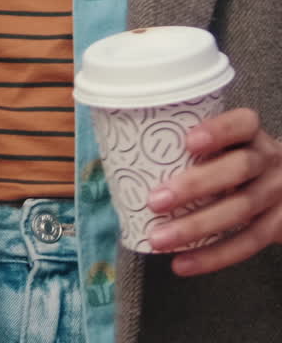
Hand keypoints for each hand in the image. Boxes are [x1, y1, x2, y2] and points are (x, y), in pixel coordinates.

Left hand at [146, 108, 281, 274]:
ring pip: (241, 210)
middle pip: (239, 168)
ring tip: (159, 238)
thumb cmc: (237, 160)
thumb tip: (120, 150)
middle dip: (196, 185)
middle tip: (154, 201)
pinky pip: (247, 244)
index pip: (242, 123)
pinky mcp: (280, 226)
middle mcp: (270, 160)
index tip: (188, 140)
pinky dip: (213, 257)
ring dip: (196, 227)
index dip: (218, 131)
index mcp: (253, 133)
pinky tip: (182, 263)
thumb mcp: (228, 143)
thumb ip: (193, 144)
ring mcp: (278, 194)